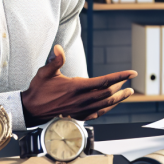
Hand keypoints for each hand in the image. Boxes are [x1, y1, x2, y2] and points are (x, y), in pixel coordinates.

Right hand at [21, 45, 136, 126]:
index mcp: (76, 87)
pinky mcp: (79, 115)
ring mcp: (81, 109)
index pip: (104, 81)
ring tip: (128, 92)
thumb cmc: (39, 90)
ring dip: (118, 98)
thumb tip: (59, 48)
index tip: (131, 73)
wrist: (31, 109)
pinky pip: (98, 113)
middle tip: (129, 80)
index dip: (119, 76)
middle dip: (120, 85)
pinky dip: (108, 108)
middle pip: (108, 93)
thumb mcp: (45, 72)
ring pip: (105, 104)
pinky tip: (112, 105)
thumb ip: (55, 60)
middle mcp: (81, 100)